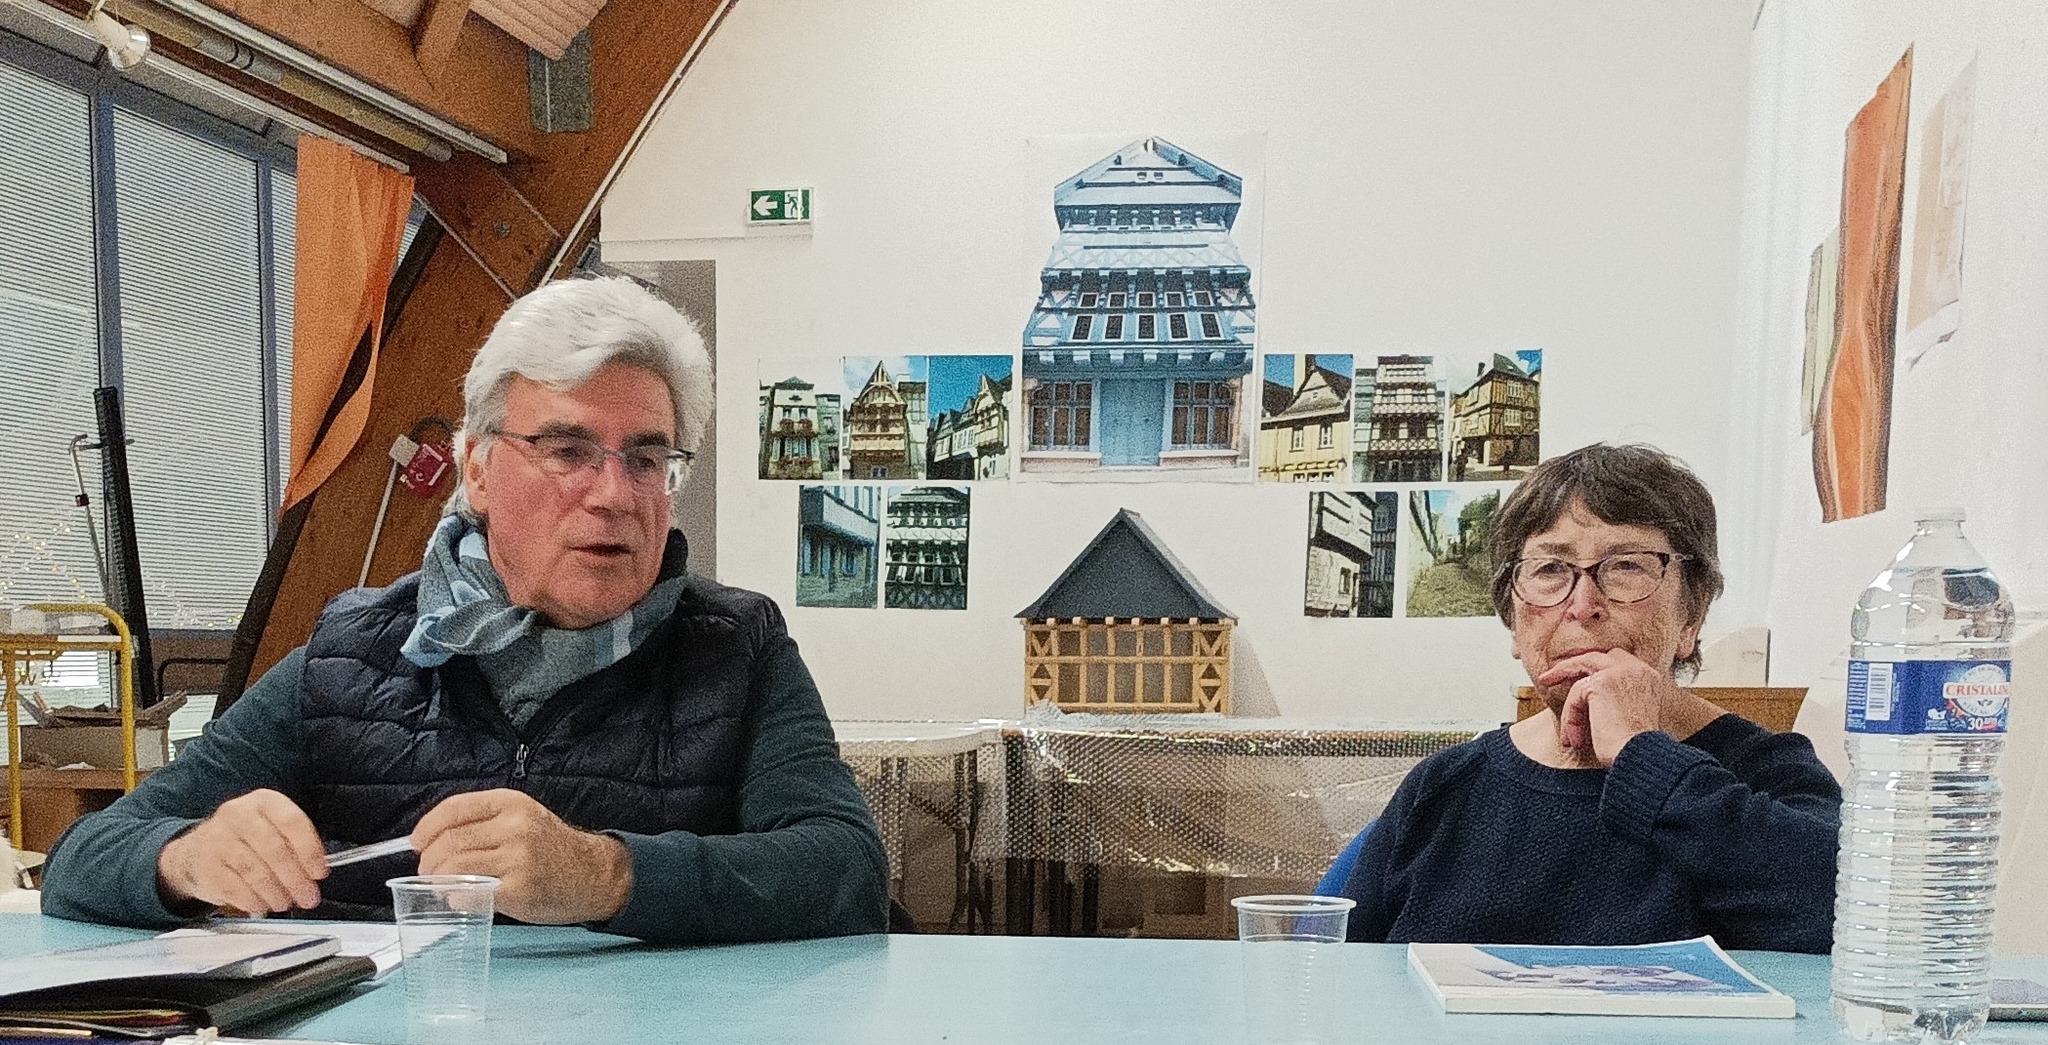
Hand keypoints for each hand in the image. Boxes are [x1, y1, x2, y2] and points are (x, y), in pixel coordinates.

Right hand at [158, 789, 325, 913]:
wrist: (198, 850)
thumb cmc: (246, 839)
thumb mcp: (272, 827)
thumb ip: (296, 843)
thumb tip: (315, 872)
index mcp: (263, 801)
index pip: (292, 822)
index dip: (309, 850)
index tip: (319, 872)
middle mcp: (238, 815)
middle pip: (274, 850)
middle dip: (296, 879)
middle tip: (308, 897)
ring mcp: (218, 840)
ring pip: (255, 871)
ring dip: (276, 893)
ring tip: (286, 902)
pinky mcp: (205, 866)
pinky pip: (235, 888)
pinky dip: (253, 900)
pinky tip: (263, 905)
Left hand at [410, 789, 632, 924]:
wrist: (593, 874)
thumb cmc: (551, 849)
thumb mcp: (522, 818)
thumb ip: (483, 822)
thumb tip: (431, 840)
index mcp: (511, 803)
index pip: (453, 809)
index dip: (426, 828)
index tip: (417, 843)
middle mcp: (514, 826)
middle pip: (448, 842)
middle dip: (428, 861)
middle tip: (428, 872)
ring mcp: (517, 858)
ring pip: (453, 868)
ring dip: (437, 881)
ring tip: (442, 887)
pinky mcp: (518, 889)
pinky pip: (469, 894)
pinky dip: (455, 898)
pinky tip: (461, 899)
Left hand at [1537, 649, 1677, 766]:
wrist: (1641, 758)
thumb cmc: (1636, 747)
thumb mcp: (1630, 716)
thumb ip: (1615, 699)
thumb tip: (1587, 697)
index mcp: (1648, 677)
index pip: (1616, 659)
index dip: (1592, 667)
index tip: (1575, 678)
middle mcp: (1637, 669)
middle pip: (1596, 657)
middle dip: (1570, 666)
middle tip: (1548, 678)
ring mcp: (1619, 673)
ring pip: (1581, 670)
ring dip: (1566, 694)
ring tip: (1556, 709)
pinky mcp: (1602, 684)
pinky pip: (1576, 695)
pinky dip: (1571, 718)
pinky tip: (1574, 739)